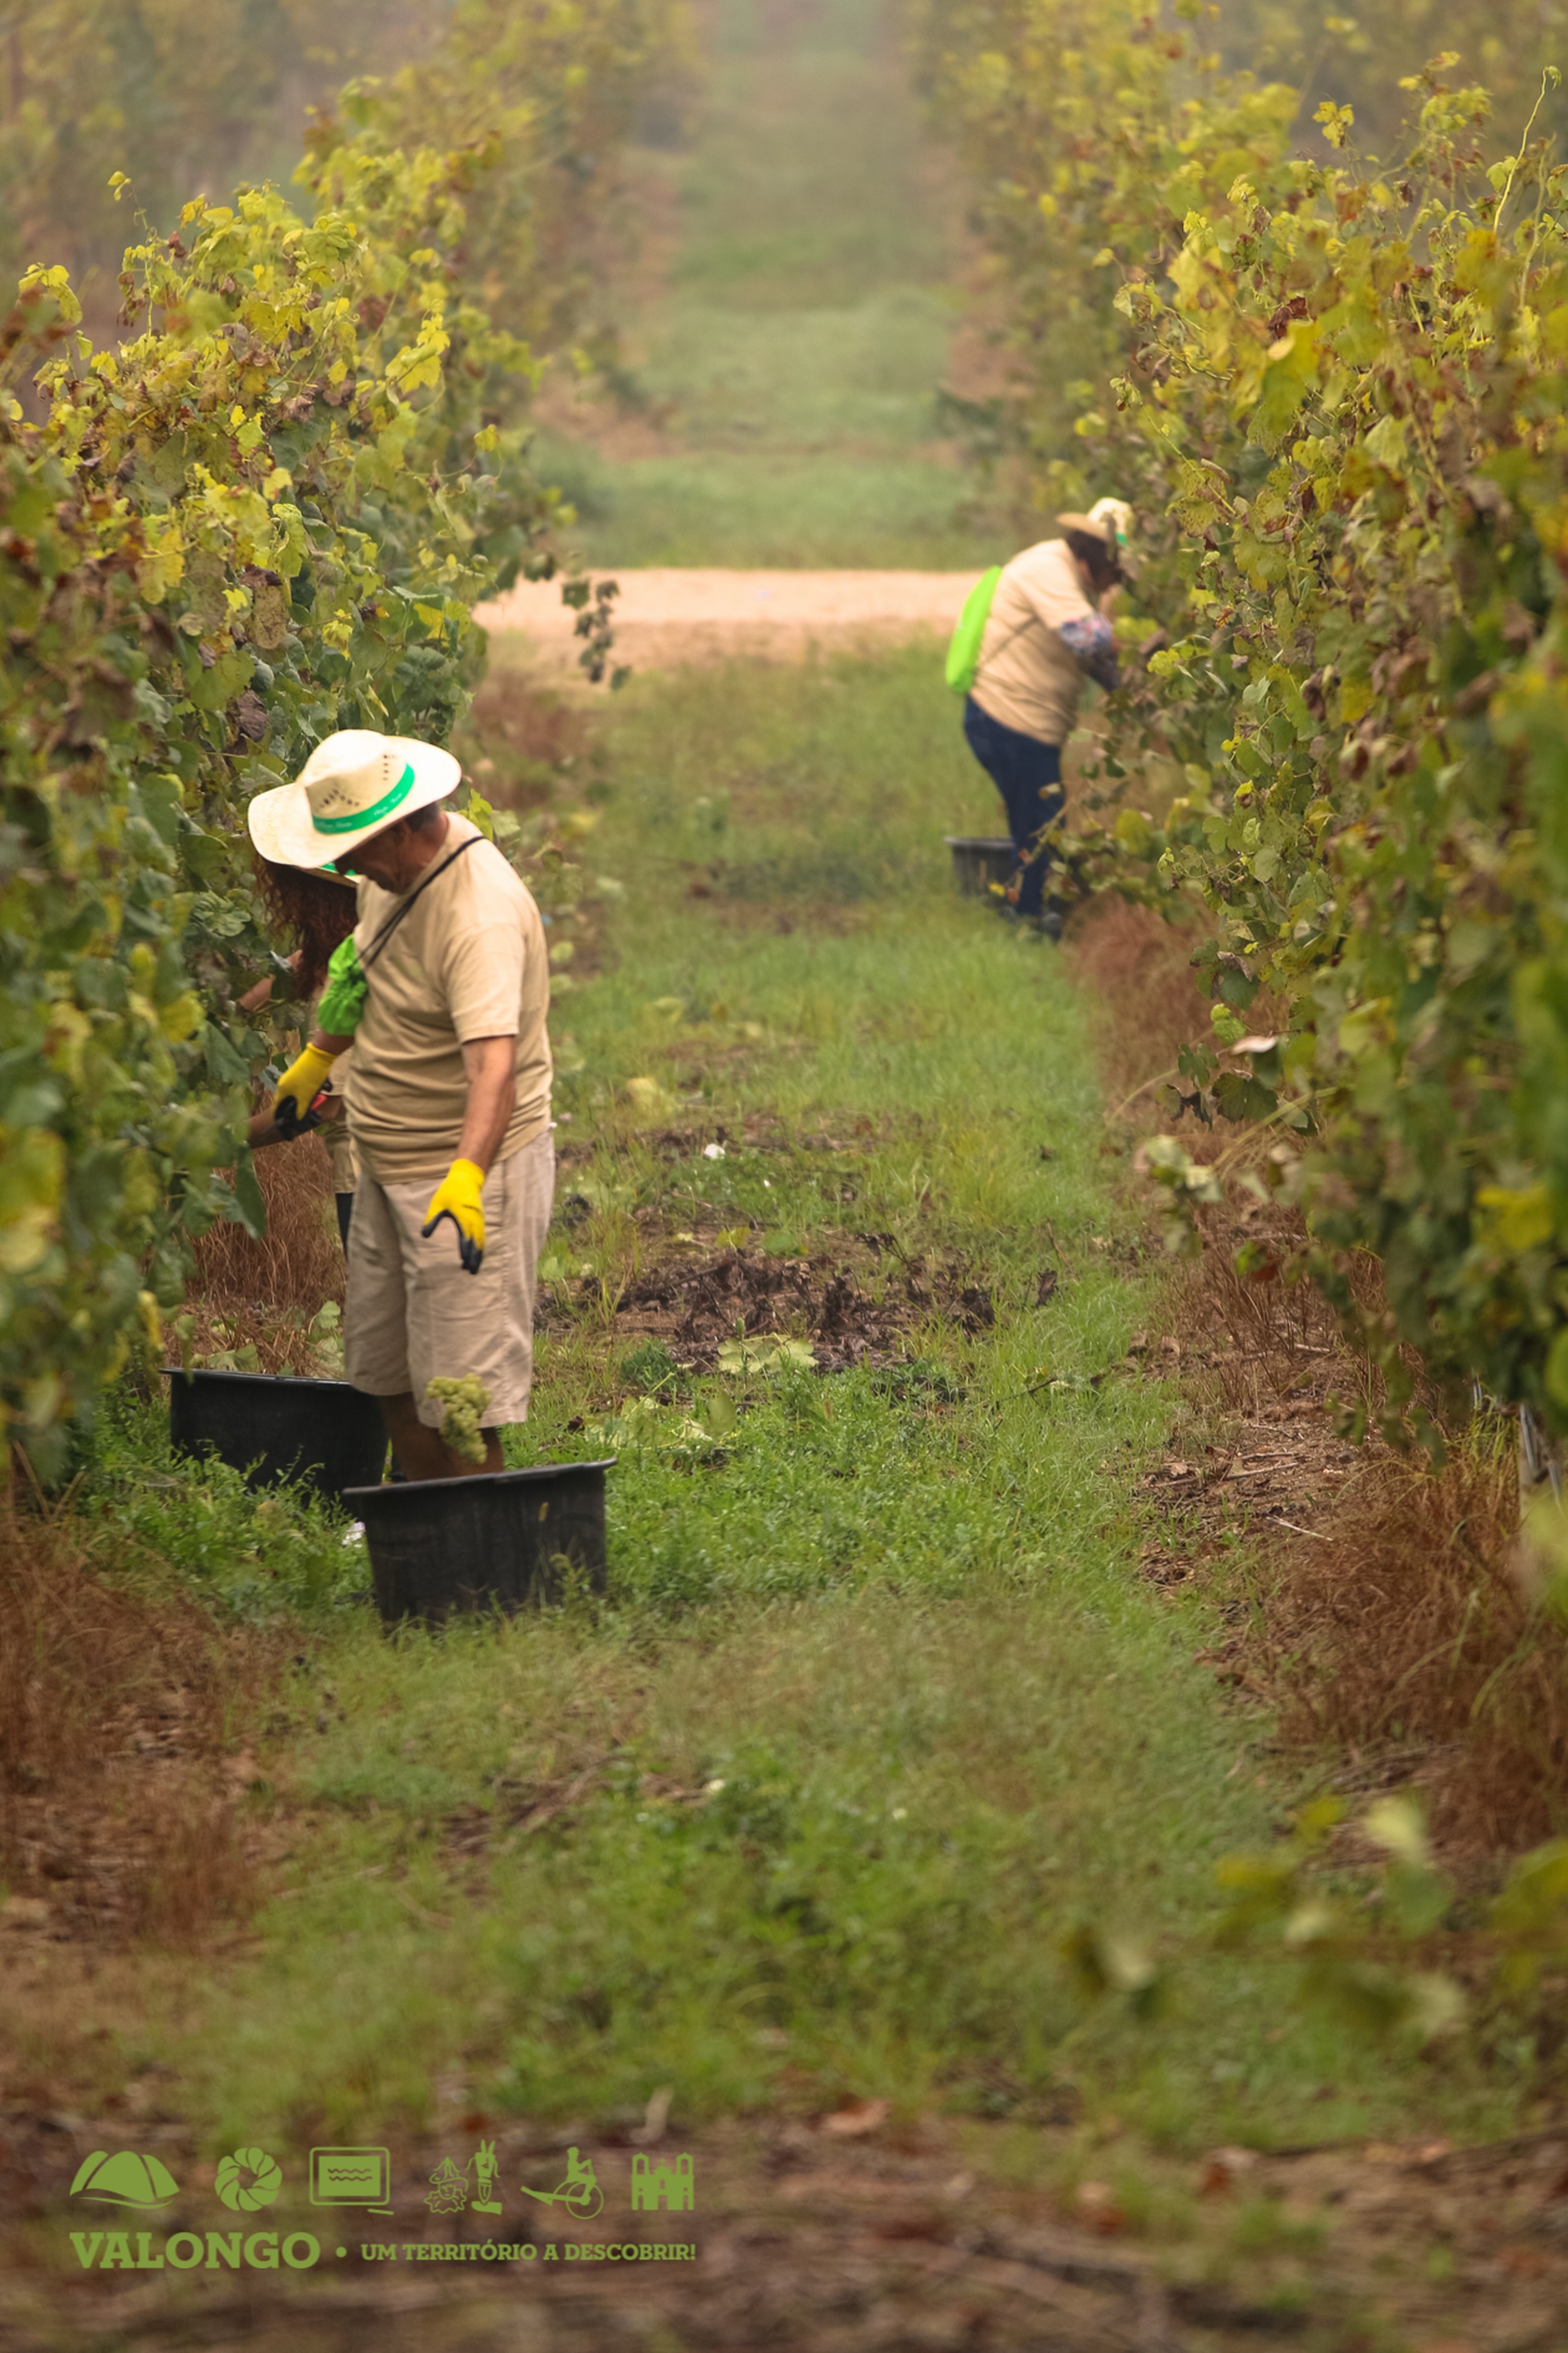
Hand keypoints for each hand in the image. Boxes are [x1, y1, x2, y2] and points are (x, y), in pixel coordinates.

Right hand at [273, 1041, 337, 1138]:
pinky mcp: (299, 1074)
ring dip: (302, 1099)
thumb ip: (301, 1110)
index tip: (285, 1122)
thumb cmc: (310, 1078)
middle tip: (303, 1112)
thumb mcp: (306, 1098)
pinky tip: (315, 1093)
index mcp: (282, 1089)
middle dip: (295, 1107)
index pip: (277, 1105)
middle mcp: (284, 1083)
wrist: (318, 1057)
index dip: (281, 1114)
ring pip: (295, 1093)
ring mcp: (291, 1077)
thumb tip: (298, 1118)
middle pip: (287, 1100)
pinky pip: (300, 1087)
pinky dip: (306, 1092)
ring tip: (312, 1101)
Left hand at [421, 1157, 485, 1274]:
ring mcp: (479, 1220)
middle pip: (477, 1242)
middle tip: (471, 1272)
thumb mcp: (438, 1203)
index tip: (463, 1261)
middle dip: (474, 1258)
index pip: (466, 1235)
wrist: (467, 1178)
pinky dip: (480, 1248)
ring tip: (474, 1269)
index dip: (465, 1249)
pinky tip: (477, 1256)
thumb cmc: (451, 1190)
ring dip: (478, 1255)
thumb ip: (432, 1219)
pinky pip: (482, 1237)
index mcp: (464, 1215)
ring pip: (481, 1241)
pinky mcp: (480, 1220)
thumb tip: (424, 1235)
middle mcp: (474, 1219)